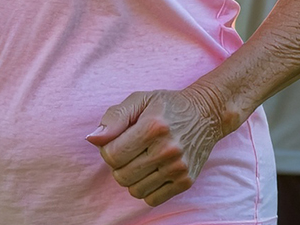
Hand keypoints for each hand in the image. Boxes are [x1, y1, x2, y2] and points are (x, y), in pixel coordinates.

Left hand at [87, 88, 222, 206]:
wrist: (207, 114)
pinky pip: (151, 200)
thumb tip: (93, 138)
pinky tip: (153, 171)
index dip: (108, 149)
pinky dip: (147, 189)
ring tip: (142, 160)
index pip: (112, 155)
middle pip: (121, 175)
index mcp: (154, 126)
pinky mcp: (186, 181)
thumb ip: (114, 117)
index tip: (119, 140)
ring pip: (134, 190)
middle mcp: (168, 149)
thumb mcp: (140, 100)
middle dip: (119, 164)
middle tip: (130, 150)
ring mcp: (179, 168)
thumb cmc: (168, 106)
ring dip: (132, 177)